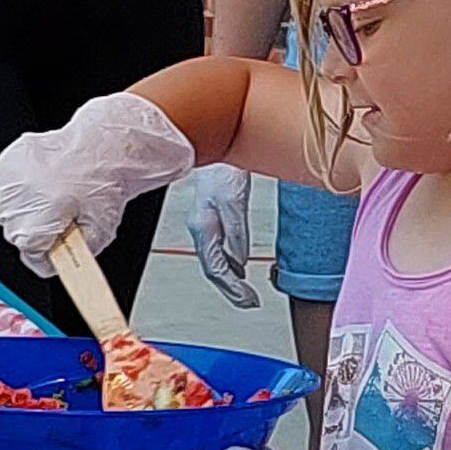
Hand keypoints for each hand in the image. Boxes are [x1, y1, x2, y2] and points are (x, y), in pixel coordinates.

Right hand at [0, 91, 196, 275]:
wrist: (101, 145)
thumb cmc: (102, 182)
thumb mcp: (99, 232)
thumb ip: (75, 257)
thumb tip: (63, 268)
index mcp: (37, 220)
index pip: (30, 255)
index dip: (48, 256)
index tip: (57, 252)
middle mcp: (17, 200)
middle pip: (17, 234)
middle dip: (38, 232)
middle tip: (61, 220)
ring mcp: (7, 180)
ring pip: (8, 212)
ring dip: (27, 212)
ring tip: (53, 199)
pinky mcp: (4, 163)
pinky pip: (6, 190)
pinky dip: (21, 191)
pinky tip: (42, 185)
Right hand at [186, 166, 258, 308]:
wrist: (215, 145)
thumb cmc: (222, 167)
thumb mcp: (234, 199)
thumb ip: (237, 233)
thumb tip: (240, 262)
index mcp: (203, 228)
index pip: (216, 269)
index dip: (232, 288)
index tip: (248, 300)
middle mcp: (202, 229)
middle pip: (214, 270)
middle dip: (231, 290)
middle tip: (249, 303)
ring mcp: (206, 225)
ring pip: (216, 262)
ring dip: (231, 280)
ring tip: (246, 294)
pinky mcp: (213, 219)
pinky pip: (220, 250)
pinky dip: (231, 264)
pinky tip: (240, 269)